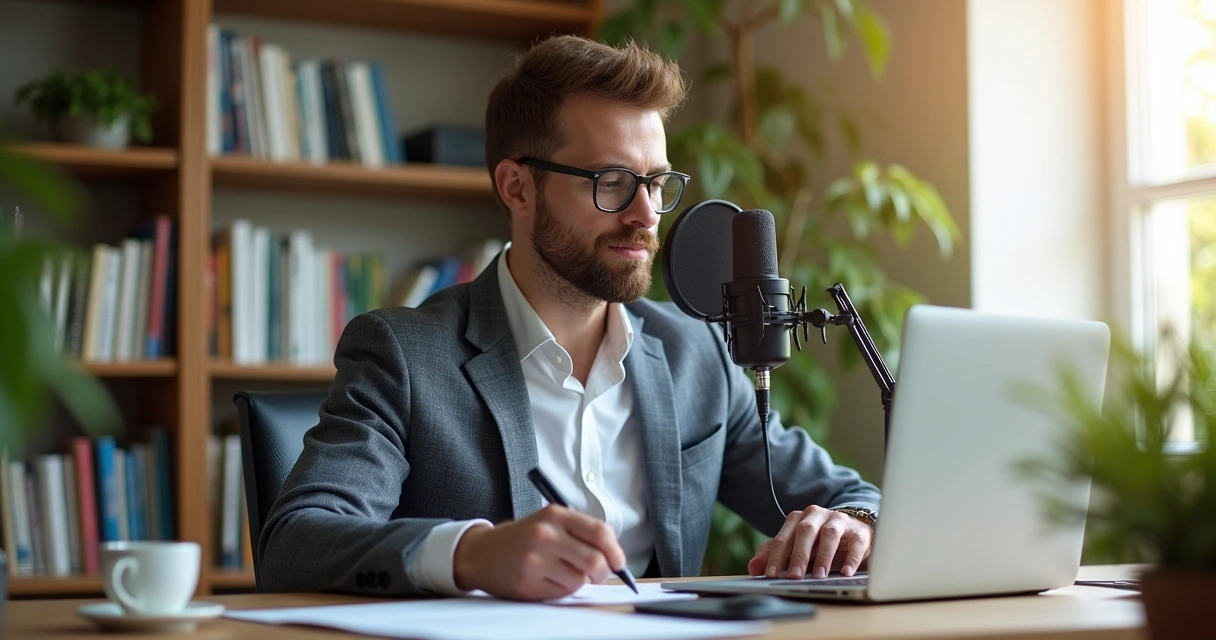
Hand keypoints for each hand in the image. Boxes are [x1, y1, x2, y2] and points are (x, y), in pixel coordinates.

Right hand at [452, 505, 625, 599]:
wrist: (482, 552)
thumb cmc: (524, 538)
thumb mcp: (550, 521)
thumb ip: (581, 532)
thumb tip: (614, 556)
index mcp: (555, 514)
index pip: (600, 532)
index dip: (615, 551)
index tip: (618, 562)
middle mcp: (545, 534)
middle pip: (594, 560)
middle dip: (603, 573)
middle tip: (599, 575)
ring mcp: (534, 559)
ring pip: (579, 580)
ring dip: (579, 581)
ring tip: (564, 573)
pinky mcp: (527, 582)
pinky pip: (561, 592)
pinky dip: (562, 590)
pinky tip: (548, 580)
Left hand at [747, 506, 872, 579]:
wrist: (851, 529)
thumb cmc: (817, 541)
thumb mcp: (794, 547)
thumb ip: (773, 555)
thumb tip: (753, 567)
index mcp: (798, 519)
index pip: (783, 538)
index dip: (775, 557)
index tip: (769, 575)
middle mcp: (817, 515)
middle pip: (805, 531)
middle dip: (799, 555)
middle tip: (794, 577)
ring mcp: (838, 521)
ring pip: (829, 534)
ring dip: (824, 556)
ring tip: (820, 576)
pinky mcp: (859, 531)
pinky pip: (856, 543)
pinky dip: (851, 559)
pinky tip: (847, 573)